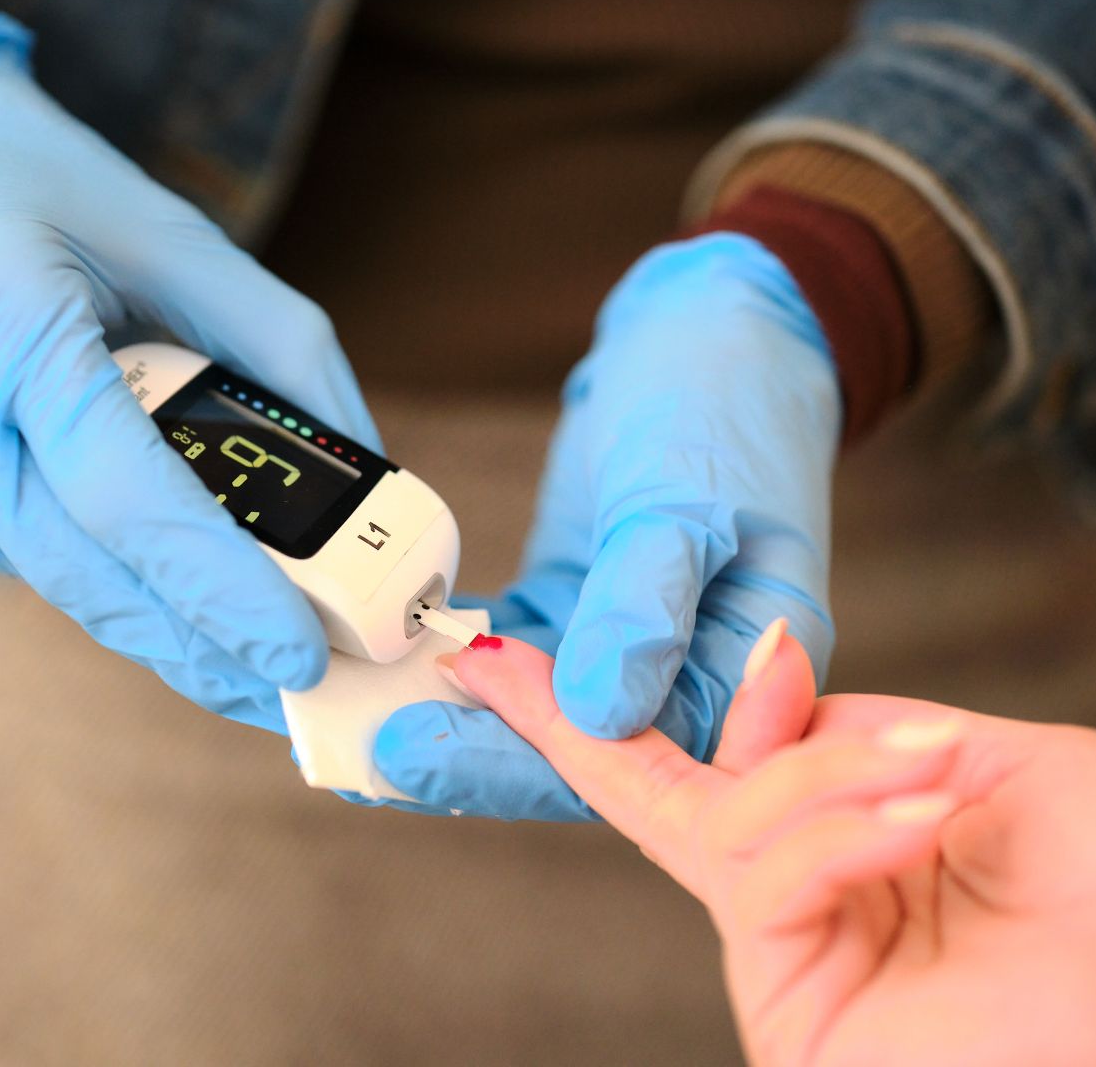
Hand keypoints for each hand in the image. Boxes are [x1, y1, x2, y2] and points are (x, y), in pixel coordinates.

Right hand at [0, 0, 379, 726]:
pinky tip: (142, 565)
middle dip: (197, 648)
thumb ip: (279, 345)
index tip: (299, 657)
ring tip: (243, 650)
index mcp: (0, 322)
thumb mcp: (172, 230)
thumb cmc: (31, 172)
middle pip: (82, 573)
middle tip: (292, 693)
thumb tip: (361, 464)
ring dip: (149, 618)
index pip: (124, 496)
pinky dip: (86, 562)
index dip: (218, 589)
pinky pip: (6, 543)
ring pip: (47, 573)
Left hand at [374, 233, 839, 818]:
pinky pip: (515, 665)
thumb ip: (645, 605)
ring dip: (447, 720)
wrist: (714, 329)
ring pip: (533, 718)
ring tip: (348, 722)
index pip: (630, 758)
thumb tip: (596, 713)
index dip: (516, 766)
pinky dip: (453, 666)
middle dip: (459, 756)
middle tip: (350, 751)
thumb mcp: (685, 496)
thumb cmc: (722, 401)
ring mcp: (631, 656)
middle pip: (571, 757)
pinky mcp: (582, 620)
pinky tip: (382, 666)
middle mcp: (693, 684)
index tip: (411, 752)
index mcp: (748, 677)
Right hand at [448, 631, 1095, 1065]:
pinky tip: (917, 813)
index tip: (551, 648)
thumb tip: (777, 690)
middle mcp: (822, 893)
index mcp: (867, 831)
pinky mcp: (798, 1001)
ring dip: (821, 771)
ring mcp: (804, 952)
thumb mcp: (1016, 760)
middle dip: (570, 726)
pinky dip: (835, 825)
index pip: (730, 757)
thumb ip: (875, 729)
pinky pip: (768, 880)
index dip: (650, 701)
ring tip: (933, 772)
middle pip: (662, 796)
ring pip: (723, 825)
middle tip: (493, 660)